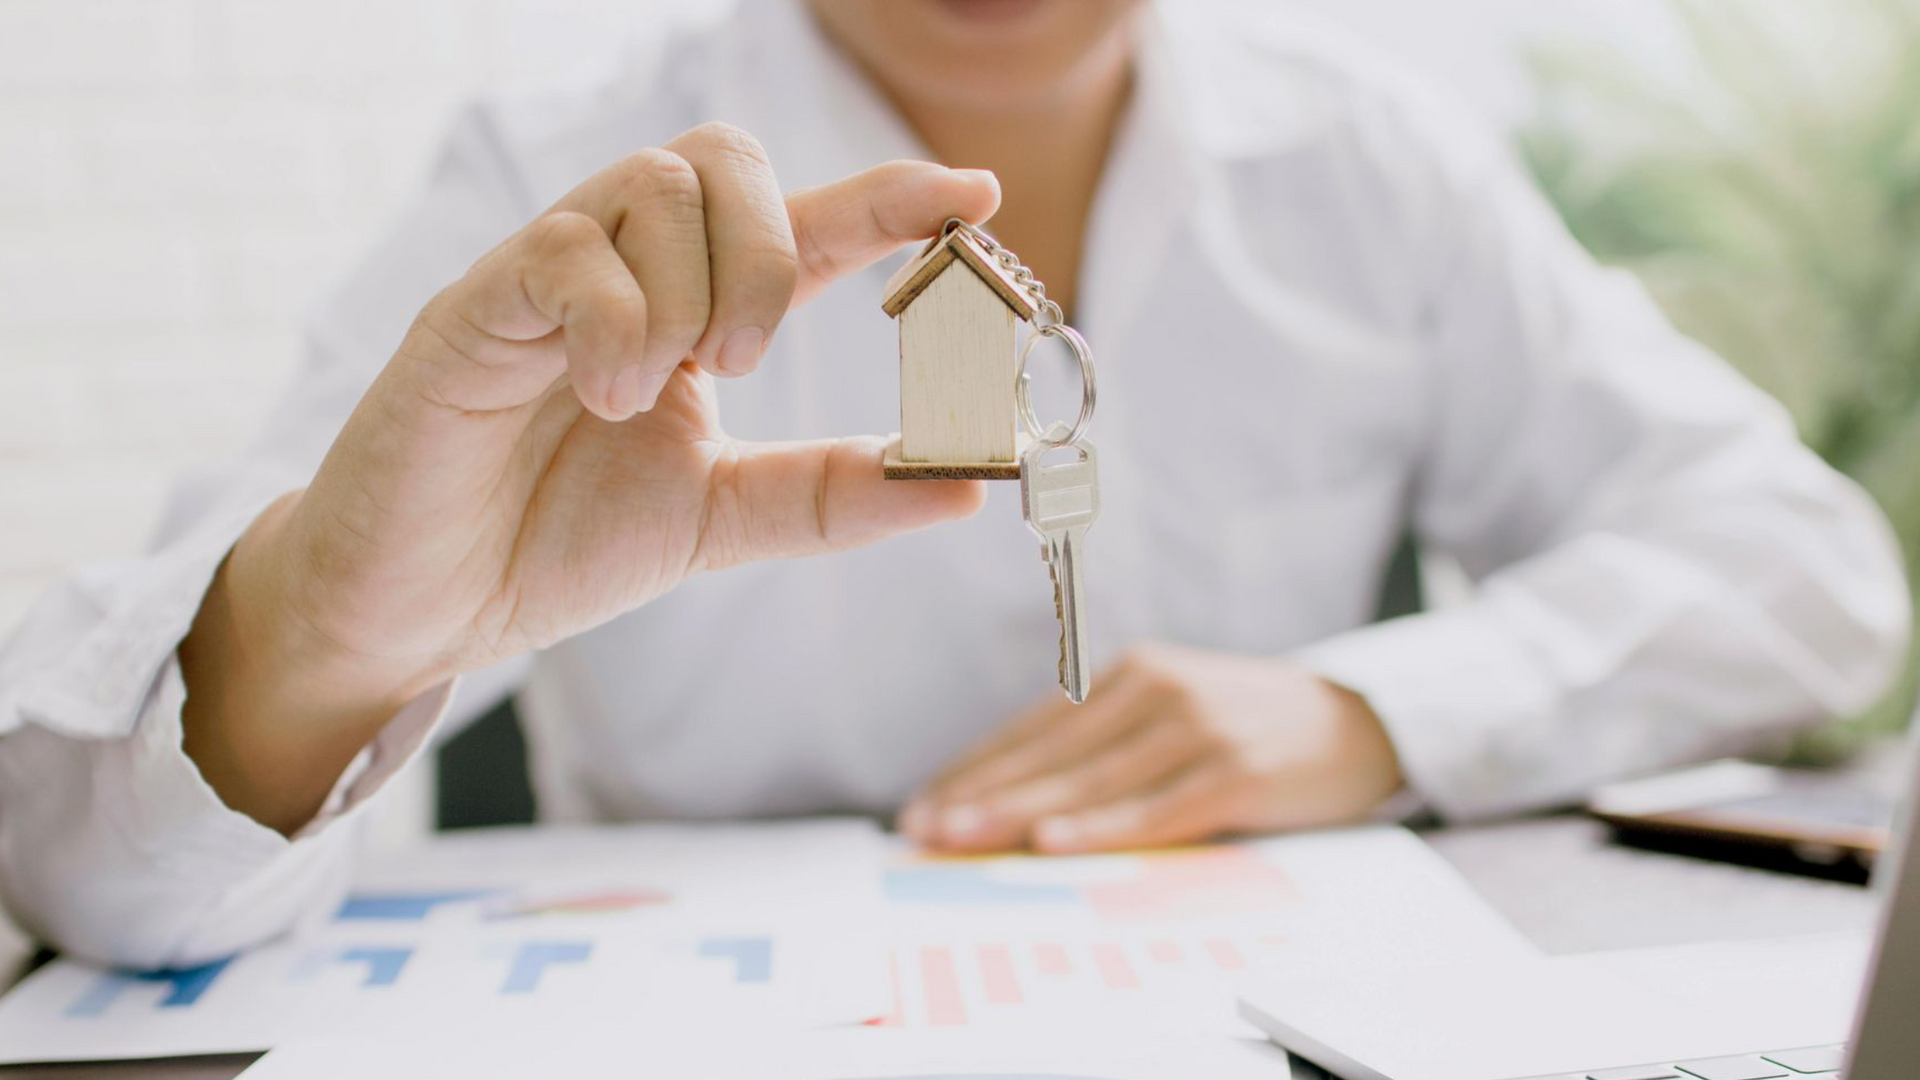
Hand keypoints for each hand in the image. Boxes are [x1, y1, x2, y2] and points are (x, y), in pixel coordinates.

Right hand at [180, 124, 1001, 830]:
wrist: (420, 609)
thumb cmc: (553, 544)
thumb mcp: (722, 520)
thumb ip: (832, 495)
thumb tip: (965, 483)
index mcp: (686, 312)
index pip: (799, 226)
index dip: (887, 200)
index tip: (975, 194)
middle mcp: (620, 272)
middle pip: (724, 160)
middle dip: (771, 254)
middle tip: (742, 364)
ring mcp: (544, 277)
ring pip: (654, 185)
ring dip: (692, 293)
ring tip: (654, 393)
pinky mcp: (473, 307)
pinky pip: (566, 253)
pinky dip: (614, 324)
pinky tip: (602, 398)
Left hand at [900, 643, 1403, 853]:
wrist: (1359, 722)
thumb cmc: (1249, 729)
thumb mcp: (1174, 716)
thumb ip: (1108, 746)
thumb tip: (1020, 804)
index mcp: (1131, 674)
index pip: (1034, 729)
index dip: (974, 769)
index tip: (920, 806)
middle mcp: (1157, 689)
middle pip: (1050, 753)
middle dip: (978, 794)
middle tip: (922, 829)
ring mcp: (1197, 727)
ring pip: (1090, 780)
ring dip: (1019, 813)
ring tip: (962, 838)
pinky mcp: (1235, 769)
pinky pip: (1156, 807)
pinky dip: (1102, 827)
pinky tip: (1056, 842)